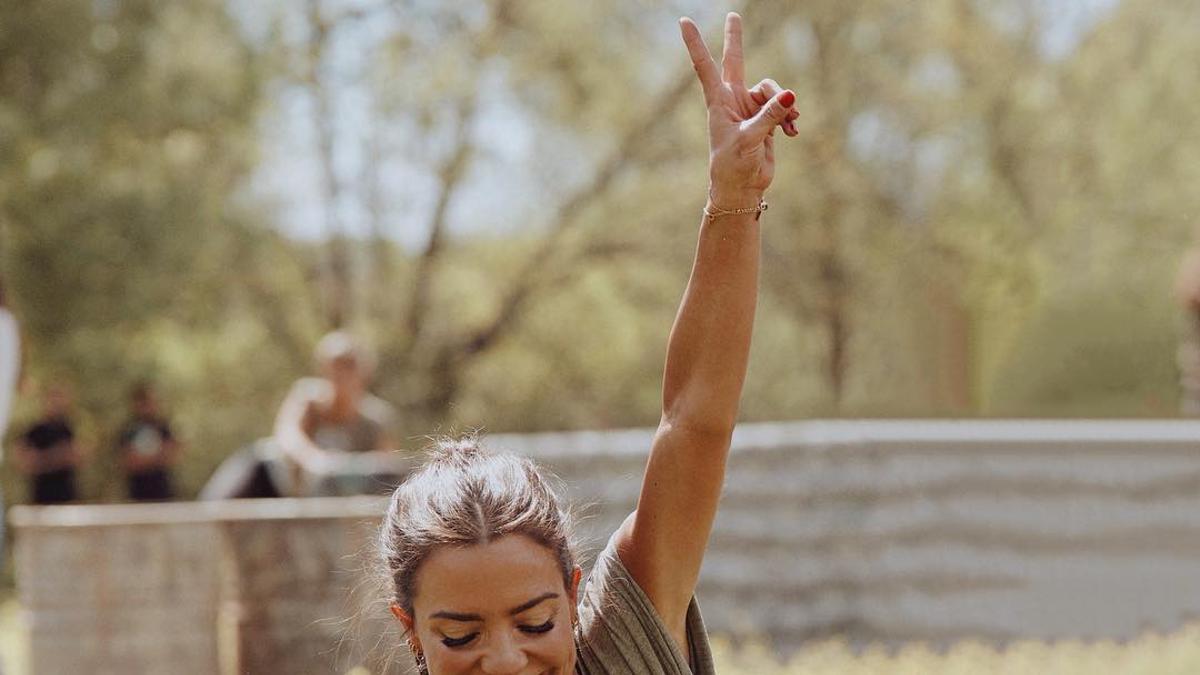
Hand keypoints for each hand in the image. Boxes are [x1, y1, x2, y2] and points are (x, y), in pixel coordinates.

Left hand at [679, 13, 797, 207]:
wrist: (742, 187)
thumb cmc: (734, 165)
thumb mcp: (750, 139)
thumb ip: (769, 115)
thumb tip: (789, 94)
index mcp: (719, 102)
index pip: (705, 66)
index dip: (696, 43)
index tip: (684, 21)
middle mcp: (733, 100)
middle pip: (736, 61)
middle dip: (736, 39)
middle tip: (733, 14)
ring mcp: (750, 108)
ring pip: (771, 89)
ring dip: (784, 103)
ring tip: (791, 123)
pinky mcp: (765, 119)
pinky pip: (783, 106)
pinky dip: (790, 116)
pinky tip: (793, 131)